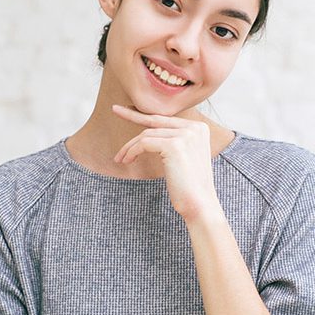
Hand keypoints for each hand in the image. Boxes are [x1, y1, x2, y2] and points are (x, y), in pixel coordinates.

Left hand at [111, 104, 220, 221]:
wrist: (199, 204)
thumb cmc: (188, 186)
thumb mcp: (184, 157)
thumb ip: (174, 141)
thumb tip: (151, 132)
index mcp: (199, 128)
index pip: (166, 119)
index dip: (144, 115)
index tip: (126, 110)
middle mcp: (194, 128)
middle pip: (155, 122)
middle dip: (132, 116)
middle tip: (115, 110)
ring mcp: (186, 135)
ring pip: (147, 134)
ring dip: (130, 147)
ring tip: (121, 159)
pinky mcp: (175, 145)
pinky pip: (144, 143)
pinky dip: (132, 151)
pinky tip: (127, 160)